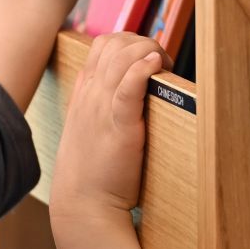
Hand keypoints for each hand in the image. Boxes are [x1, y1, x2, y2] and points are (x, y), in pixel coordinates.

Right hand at [52, 32, 166, 230]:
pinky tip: (155, 65)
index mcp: (84, 94)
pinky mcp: (120, 126)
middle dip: (143, 42)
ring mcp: (101, 108)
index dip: (131, 43)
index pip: (103, 46)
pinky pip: (127, 86)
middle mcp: (90, 95)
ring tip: (165, 66)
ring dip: (148, 51)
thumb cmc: (94, 174)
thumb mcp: (92, 131)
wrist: (84, 206)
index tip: (151, 61)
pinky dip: (142, 68)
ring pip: (121, 56)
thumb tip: (132, 92)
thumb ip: (106, 108)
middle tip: (163, 64)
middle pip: (113, 42)